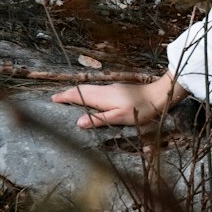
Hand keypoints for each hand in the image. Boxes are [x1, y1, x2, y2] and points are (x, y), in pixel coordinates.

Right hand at [51, 71, 187, 129]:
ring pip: (89, 89)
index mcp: (102, 97)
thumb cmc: (140, 109)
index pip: (79, 95)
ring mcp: (111, 88)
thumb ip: (99, 120)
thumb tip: (78, 123)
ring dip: (77, 92)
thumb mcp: (120, 118)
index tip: (53, 98)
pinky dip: (87, 92)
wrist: (159, 95)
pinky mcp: (118, 89)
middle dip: (68, 93)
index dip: (65, 97)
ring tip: (69, 97)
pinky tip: (90, 97)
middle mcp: (104, 90)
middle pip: (82, 90)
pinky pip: (96, 89)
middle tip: (56, 97)